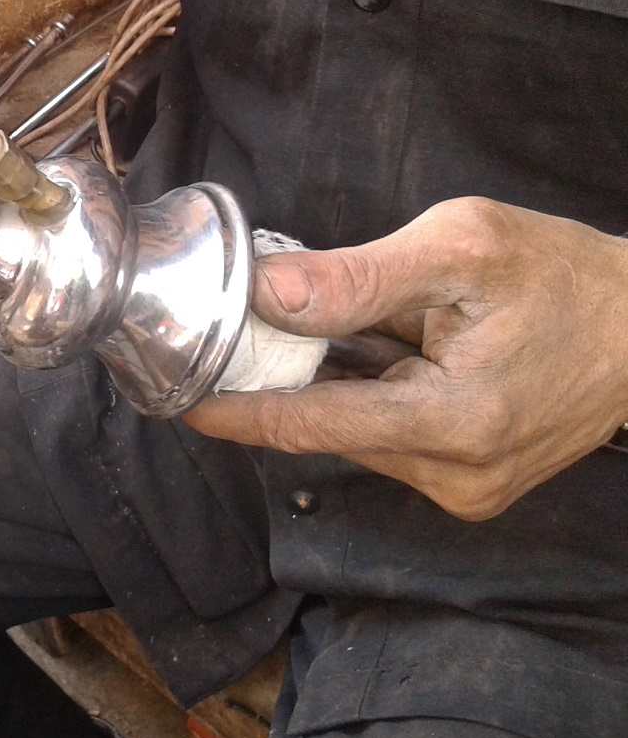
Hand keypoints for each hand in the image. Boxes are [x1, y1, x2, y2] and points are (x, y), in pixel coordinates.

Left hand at [183, 197, 627, 519]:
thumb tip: (267, 294)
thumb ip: (357, 277)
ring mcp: (467, 488)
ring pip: (355, 433)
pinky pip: (389, 436)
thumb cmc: (564, 277)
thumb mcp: (461, 248)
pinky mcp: (472, 483)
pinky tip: (387, 350)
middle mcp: (456, 475)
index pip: (308, 424)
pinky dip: (369, 394)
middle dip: (285, 378)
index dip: (234, 409)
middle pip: (327, 427)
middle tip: (254, 322)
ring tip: (359, 323)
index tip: (174, 394)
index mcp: (452, 423)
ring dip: (333, 383)